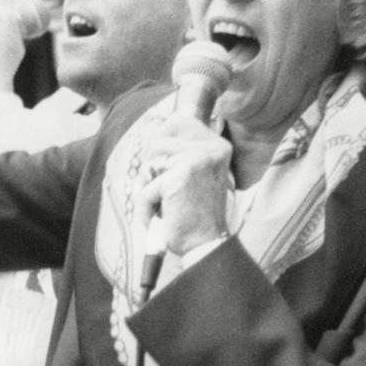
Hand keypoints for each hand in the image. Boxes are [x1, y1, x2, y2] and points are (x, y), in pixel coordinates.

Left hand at [138, 114, 232, 255]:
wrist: (206, 244)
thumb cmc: (197, 214)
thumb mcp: (197, 175)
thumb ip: (182, 153)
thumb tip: (155, 132)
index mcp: (219, 146)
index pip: (180, 121)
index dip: (162, 138)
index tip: (161, 164)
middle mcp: (211, 148)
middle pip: (159, 141)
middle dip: (152, 168)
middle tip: (162, 192)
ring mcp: (196, 159)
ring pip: (150, 164)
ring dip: (149, 188)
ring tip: (165, 205)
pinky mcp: (179, 176)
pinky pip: (146, 188)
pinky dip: (147, 207)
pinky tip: (163, 219)